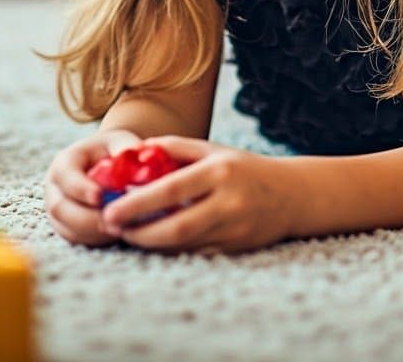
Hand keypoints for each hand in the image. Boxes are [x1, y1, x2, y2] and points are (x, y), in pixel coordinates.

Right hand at [44, 129, 142, 246]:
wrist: (106, 162)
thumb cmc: (113, 150)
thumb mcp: (118, 141)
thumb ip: (126, 146)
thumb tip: (138, 153)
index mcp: (65, 163)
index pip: (66, 177)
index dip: (81, 189)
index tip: (100, 197)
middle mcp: (55, 188)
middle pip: (61, 209)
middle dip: (89, 218)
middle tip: (116, 221)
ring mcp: (59, 210)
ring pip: (70, 229)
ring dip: (96, 231)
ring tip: (123, 227)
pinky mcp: (67, 227)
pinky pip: (79, 239)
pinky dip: (99, 239)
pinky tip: (119, 231)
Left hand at [98, 135, 292, 255]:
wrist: (291, 195)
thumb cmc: (244, 168)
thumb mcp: (214, 149)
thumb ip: (177, 148)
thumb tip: (137, 150)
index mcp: (220, 171)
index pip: (171, 190)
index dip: (137, 203)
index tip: (111, 209)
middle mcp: (228, 202)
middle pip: (175, 227)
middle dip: (139, 233)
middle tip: (112, 228)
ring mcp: (234, 230)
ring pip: (183, 246)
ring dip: (150, 244)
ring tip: (126, 234)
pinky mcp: (235, 250)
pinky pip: (195, 254)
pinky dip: (171, 252)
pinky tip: (152, 243)